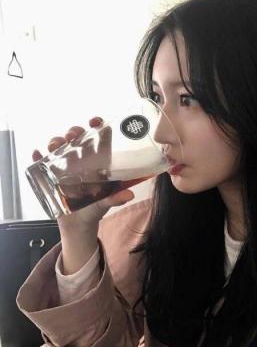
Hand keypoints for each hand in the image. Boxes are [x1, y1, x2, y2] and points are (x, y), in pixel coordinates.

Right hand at [32, 116, 134, 232]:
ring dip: (56, 141)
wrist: (78, 225)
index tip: (95, 121)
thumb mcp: (107, 202)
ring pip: (60, 147)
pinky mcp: (52, 176)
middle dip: (74, 131)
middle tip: (72, 136)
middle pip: (78, 138)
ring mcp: (66, 167)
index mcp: (98, 163)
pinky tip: (36, 154)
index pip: (99, 139)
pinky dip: (38, 157)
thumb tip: (129, 195)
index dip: (98, 127)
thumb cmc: (95, 209)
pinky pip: (42, 163)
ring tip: (54, 145)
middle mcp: (82, 161)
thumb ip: (116, 198)